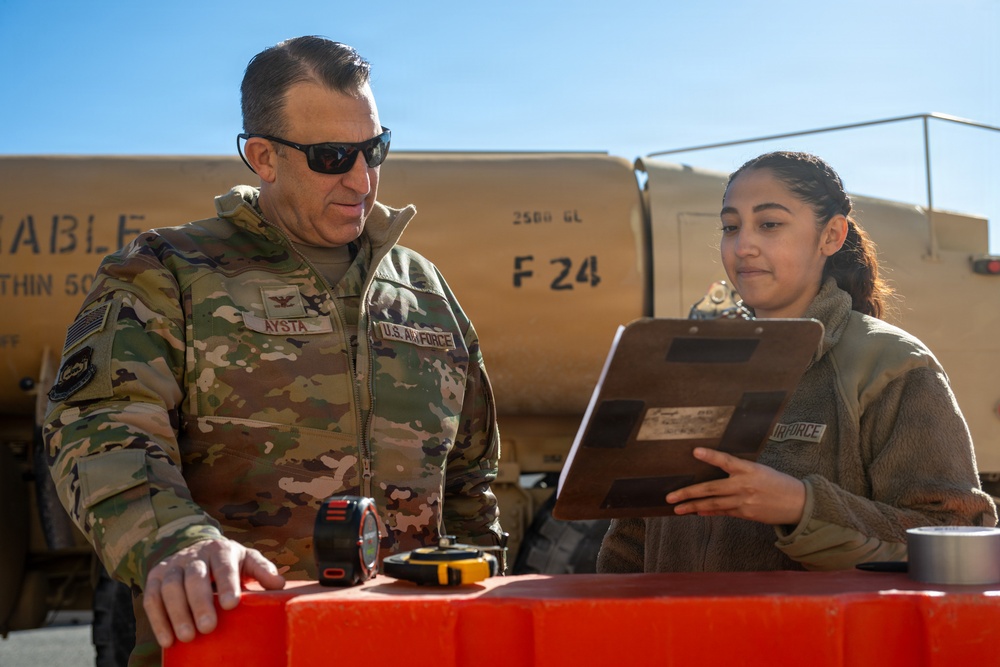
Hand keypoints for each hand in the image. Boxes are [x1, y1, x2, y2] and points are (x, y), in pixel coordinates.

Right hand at [143, 538, 285, 647]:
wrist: (197, 550)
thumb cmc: (229, 563)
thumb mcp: (248, 561)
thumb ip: (262, 571)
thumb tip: (279, 584)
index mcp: (221, 549)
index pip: (224, 565)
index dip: (227, 584)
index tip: (231, 604)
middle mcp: (195, 554)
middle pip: (195, 577)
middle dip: (200, 603)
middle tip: (207, 628)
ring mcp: (173, 564)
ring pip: (170, 587)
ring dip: (177, 613)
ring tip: (188, 637)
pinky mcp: (155, 576)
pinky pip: (151, 598)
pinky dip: (158, 619)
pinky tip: (167, 640)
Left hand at [666, 447, 805, 525]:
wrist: (798, 503)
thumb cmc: (777, 482)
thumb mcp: (760, 469)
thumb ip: (738, 471)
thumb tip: (717, 470)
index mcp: (749, 469)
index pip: (727, 460)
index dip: (711, 456)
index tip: (695, 451)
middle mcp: (744, 485)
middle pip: (711, 489)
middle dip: (688, 493)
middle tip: (670, 496)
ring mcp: (744, 502)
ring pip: (713, 504)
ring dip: (693, 506)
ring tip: (677, 508)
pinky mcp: (746, 514)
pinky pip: (723, 512)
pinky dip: (709, 511)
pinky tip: (696, 511)